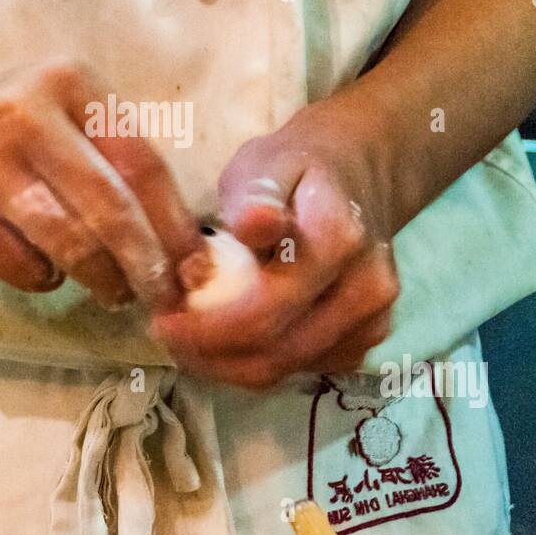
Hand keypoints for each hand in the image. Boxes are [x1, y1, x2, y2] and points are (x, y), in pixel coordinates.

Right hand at [0, 58, 203, 310]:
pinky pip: (23, 267)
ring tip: (116, 290)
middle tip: (167, 296)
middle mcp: (23, 114)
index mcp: (68, 81)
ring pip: (69, 244)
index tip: (197, 266)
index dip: (176, 223)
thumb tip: (185, 240)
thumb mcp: (63, 109)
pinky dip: (47, 280)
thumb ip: (116, 153)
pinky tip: (48, 269)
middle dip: (149, 264)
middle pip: (110, 208)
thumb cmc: (9, 127)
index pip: (141, 162)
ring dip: (105, 281)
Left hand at [151, 103, 399, 387]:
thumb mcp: (265, 163)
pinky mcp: (365, 341)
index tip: (163, 318)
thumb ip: (255, 195)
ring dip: (227, 363)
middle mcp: (367, 287)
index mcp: (339, 238)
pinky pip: (300, 371)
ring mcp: (372, 320)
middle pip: (275, 350)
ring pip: (284, 369)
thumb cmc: (295, 170)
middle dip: (209, 352)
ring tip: (189, 335)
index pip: (267, 308)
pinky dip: (256, 363)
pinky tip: (228, 339)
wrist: (353, 179)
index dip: (208, 327)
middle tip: (165, 332)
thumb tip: (256, 225)